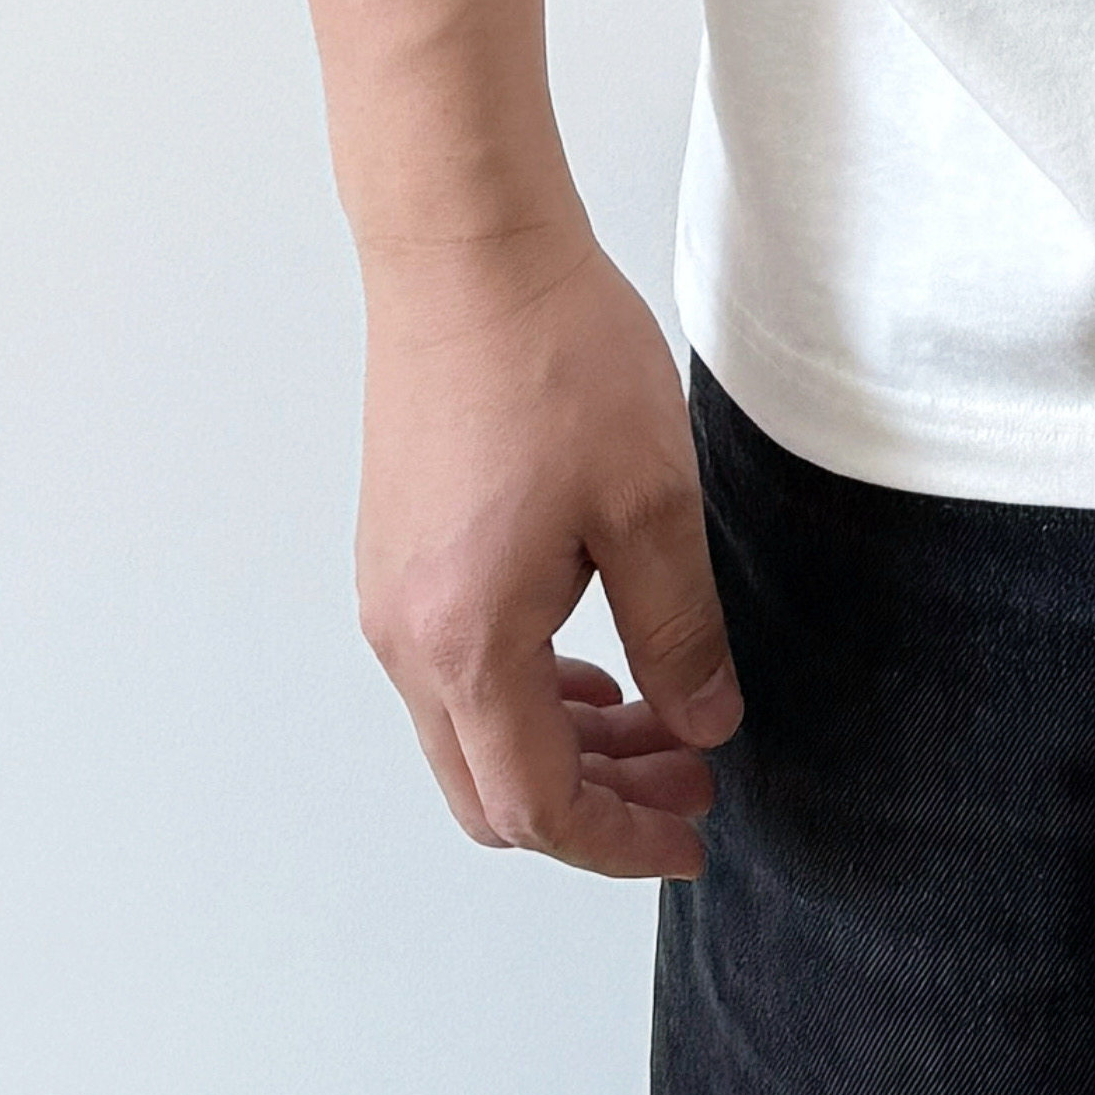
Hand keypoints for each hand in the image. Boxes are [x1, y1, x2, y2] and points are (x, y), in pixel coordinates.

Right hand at [355, 221, 743, 878]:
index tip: (692, 836)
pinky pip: (454, 673)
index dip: (620, 841)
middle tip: (691, 781)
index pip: (537, 805)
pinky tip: (597, 663)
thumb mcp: (652, 503)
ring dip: (564, 747)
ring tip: (664, 718)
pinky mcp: (395, 554)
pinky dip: (526, 696)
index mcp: (467, 643)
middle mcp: (406, 639)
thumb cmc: (555, 361)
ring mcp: (389, 596)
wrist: (467, 253)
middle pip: (490, 793)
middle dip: (596, 807)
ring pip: (470, 734)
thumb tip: (705, 726)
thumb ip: (681, 630)